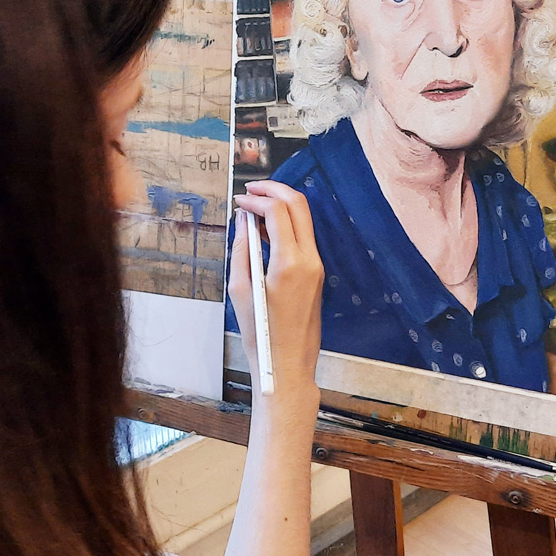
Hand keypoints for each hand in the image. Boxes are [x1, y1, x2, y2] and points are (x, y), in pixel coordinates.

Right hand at [228, 181, 322, 401]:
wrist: (288, 365)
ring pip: (304, 219)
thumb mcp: (241, 290)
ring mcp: (317, 266)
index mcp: (290, 263)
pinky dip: (286, 226)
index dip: (257, 199)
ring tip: (253, 209)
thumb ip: (241, 249)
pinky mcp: (316, 274)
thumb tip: (242, 221)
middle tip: (250, 190)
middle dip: (274, 191)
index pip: (278, 211)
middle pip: (298, 206)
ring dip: (280, 206)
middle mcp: (310, 260)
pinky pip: (303, 238)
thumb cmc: (261, 334)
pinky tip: (265, 230)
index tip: (239, 201)